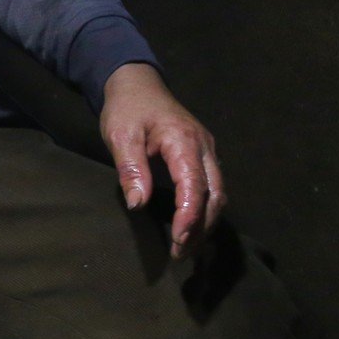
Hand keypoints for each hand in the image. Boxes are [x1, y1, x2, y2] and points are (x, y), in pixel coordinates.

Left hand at [99, 63, 225, 258]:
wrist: (137, 85)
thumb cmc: (127, 108)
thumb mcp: (120, 135)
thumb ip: (131, 168)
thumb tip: (139, 203)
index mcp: (184, 141)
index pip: (195, 186)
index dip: (189, 217)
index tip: (178, 241)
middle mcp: (204, 147)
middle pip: (215, 195)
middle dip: (201, 227)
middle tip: (181, 253)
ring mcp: (208, 152)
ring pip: (218, 194)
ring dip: (205, 222)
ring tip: (185, 247)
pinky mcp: (203, 156)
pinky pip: (213, 187)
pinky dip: (205, 210)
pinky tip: (190, 226)